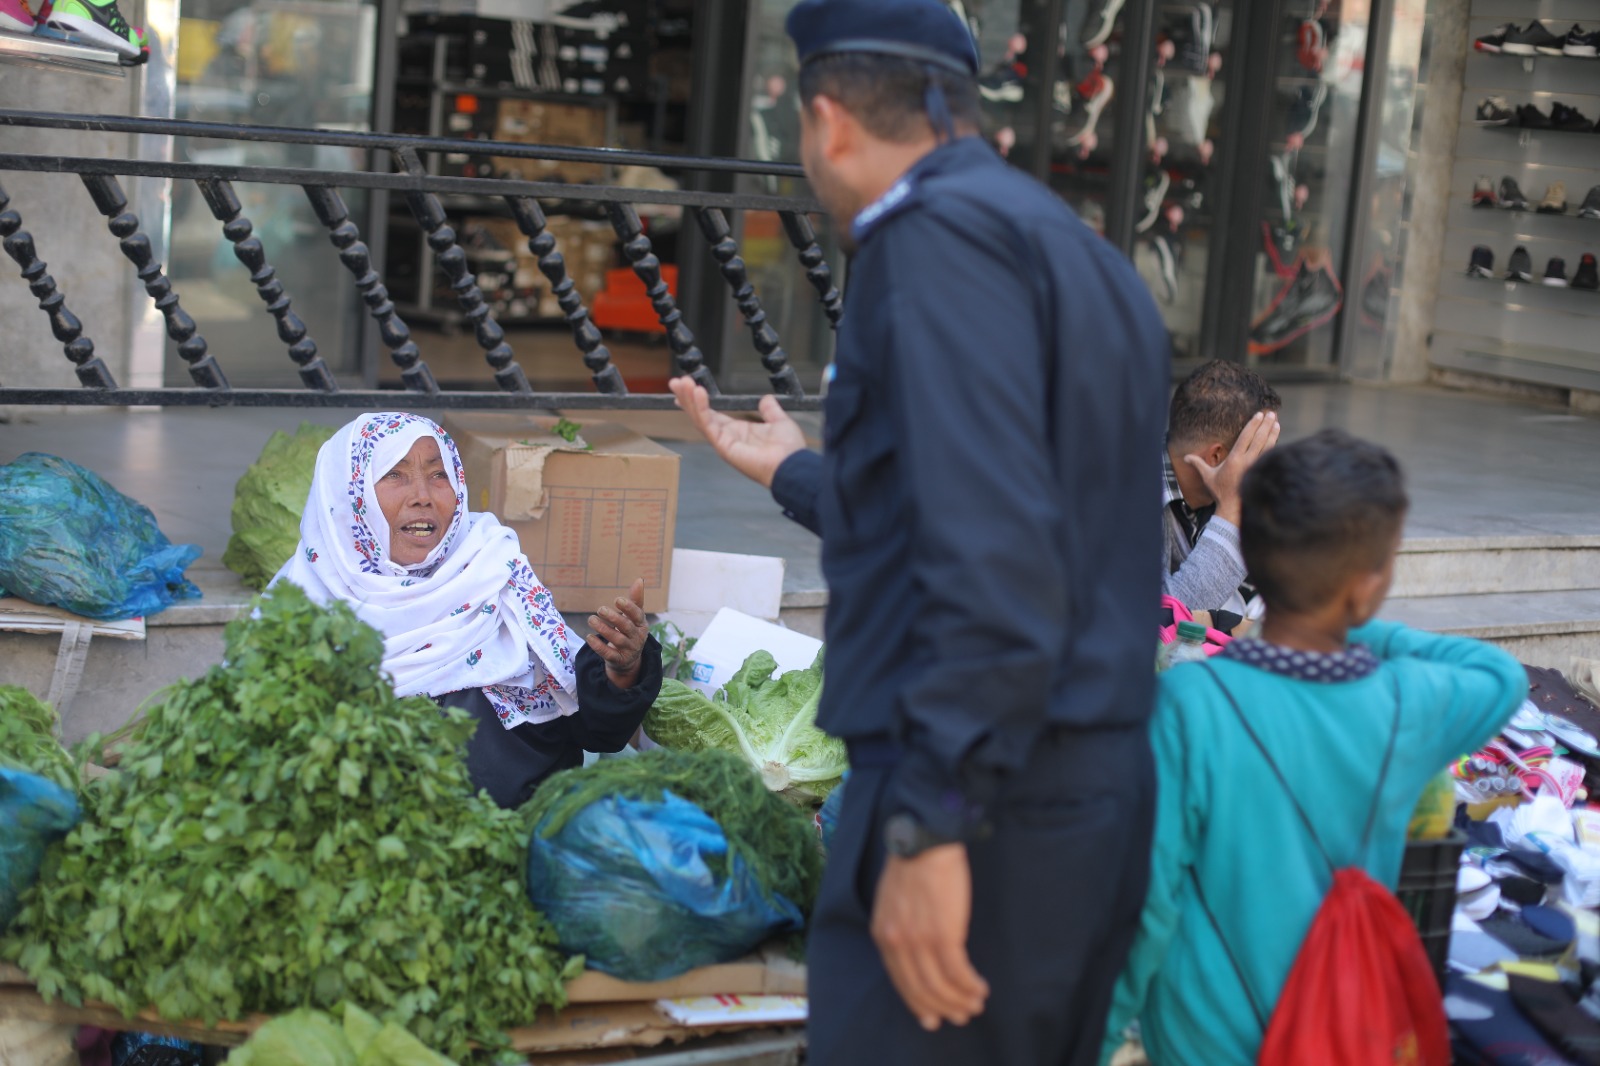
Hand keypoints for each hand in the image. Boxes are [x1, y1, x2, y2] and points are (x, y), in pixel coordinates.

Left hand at [588, 578, 647, 688]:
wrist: (628, 659)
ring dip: (603, 629)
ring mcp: (628, 650)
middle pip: (626, 627)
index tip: (617, 600)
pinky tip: (589, 637)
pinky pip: (608, 653)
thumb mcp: (634, 617)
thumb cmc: (629, 631)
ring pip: (617, 640)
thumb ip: (635, 600)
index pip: (637, 615)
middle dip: (614, 618)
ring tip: (591, 619)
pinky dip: (598, 646)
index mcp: (642, 625)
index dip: (628, 608)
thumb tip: (639, 580)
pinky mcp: (618, 660)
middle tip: (600, 609)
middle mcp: (637, 638)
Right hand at [669, 377, 805, 488]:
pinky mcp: (722, 446)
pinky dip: (701, 408)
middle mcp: (727, 437)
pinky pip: (708, 424)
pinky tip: (697, 392)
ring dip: (689, 400)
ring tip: (680, 382)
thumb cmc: (788, 450)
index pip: (711, 414)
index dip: (698, 401)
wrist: (792, 465)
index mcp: (737, 432)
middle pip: (700, 415)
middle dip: (686, 398)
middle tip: (675, 381)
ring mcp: (723, 443)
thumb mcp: (779, 422)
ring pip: (699, 418)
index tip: (687, 388)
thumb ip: (770, 411)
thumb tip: (766, 399)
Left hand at [871, 845, 988, 1031]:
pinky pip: (958, 973)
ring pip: (940, 986)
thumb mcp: (893, 900)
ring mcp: (919, 941)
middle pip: (919, 989)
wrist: (925, 840)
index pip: (899, 981)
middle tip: (959, 1017)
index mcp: (883, 934)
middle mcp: (897, 943)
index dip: (917, 1003)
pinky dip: (970, 986)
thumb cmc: (913, 863)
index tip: (931, 1017)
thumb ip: (899, 926)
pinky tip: (980, 988)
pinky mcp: (944, 935)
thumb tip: (916, 950)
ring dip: (960, 1000)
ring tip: (975, 1004)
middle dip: (941, 1008)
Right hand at [1184, 411, 1280, 525]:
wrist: (1232, 507)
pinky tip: (1276, 437)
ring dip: (1272, 433)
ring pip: (1267, 446)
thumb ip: (1198, 464)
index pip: (1246, 437)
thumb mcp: (1207, 476)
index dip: (1253, 425)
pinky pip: (1270, 455)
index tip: (1259, 415)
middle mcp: (1247, 461)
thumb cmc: (1220, 491)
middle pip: (1259, 439)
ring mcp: (1256, 466)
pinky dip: (1274, 444)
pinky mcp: (1261, 471)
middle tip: (1271, 414)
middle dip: (1265, 425)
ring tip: (1277, 422)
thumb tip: (1186, 457)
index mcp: (1234, 459)